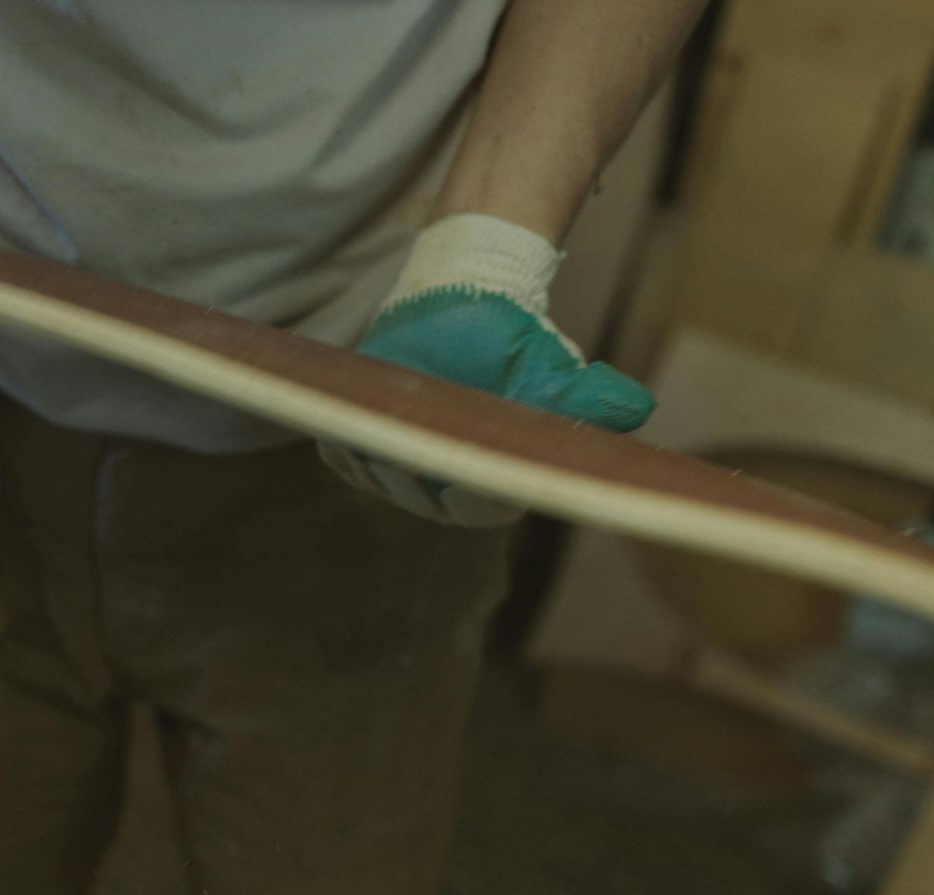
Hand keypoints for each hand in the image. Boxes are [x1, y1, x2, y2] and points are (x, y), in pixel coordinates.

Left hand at [324, 213, 655, 525]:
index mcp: (488, 482)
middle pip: (422, 495)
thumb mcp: (553, 372)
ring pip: (380, 475)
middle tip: (416, 442)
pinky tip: (353, 420)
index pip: (484, 505)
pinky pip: (345, 453)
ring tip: (386, 425)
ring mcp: (393, 469)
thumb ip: (589, 401)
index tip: (471, 471)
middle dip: (420, 471)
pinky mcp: (355, 442)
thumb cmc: (514, 344)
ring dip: (379, 454)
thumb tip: (635, 409)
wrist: (463, 304)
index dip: (478, 493)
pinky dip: (347, 439)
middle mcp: (438, 487)